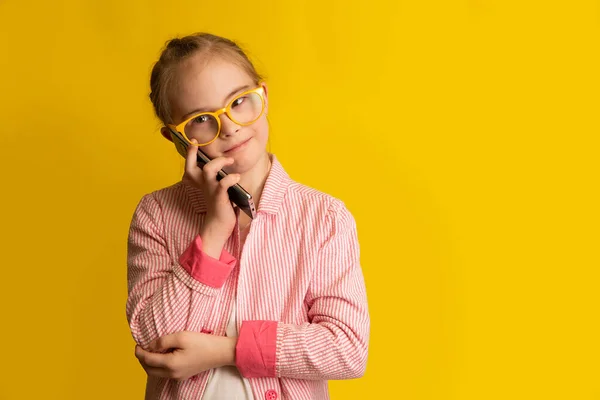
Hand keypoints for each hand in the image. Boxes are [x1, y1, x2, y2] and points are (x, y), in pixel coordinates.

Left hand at [135, 331, 236, 380]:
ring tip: (149, 351)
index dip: (140, 352)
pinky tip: (161, 357)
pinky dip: (158, 366)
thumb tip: (150, 345)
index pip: (148, 360)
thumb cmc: (202, 343)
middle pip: (149, 369)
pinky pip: (164, 373)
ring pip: (156, 373)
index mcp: (170, 364)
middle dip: (142, 359)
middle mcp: (172, 374)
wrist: (220, 353)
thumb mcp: (181, 336)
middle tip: (141, 348)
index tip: (137, 344)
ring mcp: (178, 376)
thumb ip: (163, 341)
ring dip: (149, 363)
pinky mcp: (183, 375)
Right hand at [182, 139, 239, 255]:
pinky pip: (223, 184)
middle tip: (197, 144)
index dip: (190, 153)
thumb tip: (230, 162)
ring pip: (208, 170)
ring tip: (230, 161)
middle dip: (192, 154)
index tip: (192, 141)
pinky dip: (230, 178)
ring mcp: (211, 190)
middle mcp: (203, 185)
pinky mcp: (219, 197)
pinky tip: (236, 177)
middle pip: (191, 167)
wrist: (219, 225)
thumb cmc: (221, 205)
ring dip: (219, 162)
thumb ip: (220, 177)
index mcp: (201, 183)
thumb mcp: (218, 189)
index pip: (191, 166)